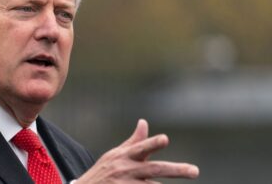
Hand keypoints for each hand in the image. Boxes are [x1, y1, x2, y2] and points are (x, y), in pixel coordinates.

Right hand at [76, 119, 198, 183]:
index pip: (141, 148)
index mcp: (126, 156)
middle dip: (176, 170)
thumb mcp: (116, 154)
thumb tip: (144, 122)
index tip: (165, 139)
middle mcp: (127, 170)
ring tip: (187, 182)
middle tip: (195, 171)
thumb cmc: (105, 170)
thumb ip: (135, 142)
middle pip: (155, 170)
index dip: (153, 143)